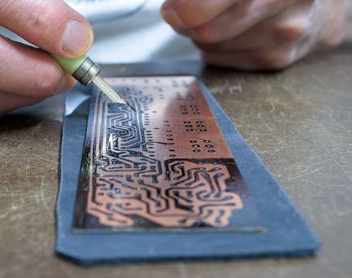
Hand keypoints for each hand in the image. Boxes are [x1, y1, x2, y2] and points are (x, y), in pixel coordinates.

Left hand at [161, 0, 349, 69]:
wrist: (318, 3)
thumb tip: (172, 11)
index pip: (209, 5)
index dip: (184, 8)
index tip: (173, 8)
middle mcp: (286, 2)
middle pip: (207, 29)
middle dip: (188, 21)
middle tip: (186, 11)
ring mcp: (285, 33)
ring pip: (209, 45)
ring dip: (201, 33)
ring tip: (218, 16)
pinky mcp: (277, 58)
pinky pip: (220, 58)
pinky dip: (214, 47)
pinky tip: (231, 32)